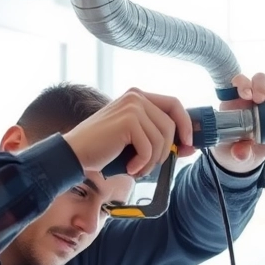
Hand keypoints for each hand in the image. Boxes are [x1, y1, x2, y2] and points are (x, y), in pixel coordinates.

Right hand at [63, 88, 196, 178]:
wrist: (74, 154)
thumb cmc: (104, 149)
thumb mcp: (135, 139)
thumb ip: (159, 138)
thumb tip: (190, 146)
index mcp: (138, 96)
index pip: (174, 104)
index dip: (186, 124)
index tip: (189, 143)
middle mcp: (136, 97)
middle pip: (170, 125)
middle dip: (166, 150)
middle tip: (152, 165)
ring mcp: (132, 107)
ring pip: (161, 138)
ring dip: (152, 160)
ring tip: (138, 168)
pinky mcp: (128, 121)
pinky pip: (149, 148)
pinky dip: (142, 163)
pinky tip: (130, 167)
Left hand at [210, 73, 264, 172]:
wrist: (247, 156)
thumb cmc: (233, 148)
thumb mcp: (232, 152)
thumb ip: (237, 152)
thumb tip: (241, 154)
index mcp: (234, 102)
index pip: (238, 83)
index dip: (242, 83)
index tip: (246, 94)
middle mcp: (251, 98)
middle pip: (258, 80)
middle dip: (261, 85)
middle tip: (261, 99)